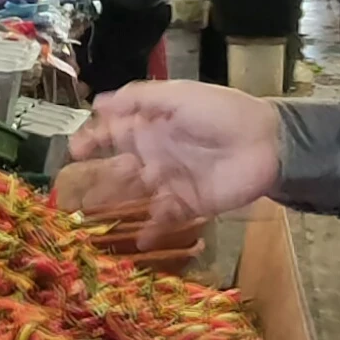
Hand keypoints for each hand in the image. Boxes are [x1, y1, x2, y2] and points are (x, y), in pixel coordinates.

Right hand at [61, 81, 281, 242]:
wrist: (265, 144)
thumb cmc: (221, 113)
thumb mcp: (178, 96)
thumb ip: (139, 99)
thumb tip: (98, 102)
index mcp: (152, 125)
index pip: (113, 132)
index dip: (92, 140)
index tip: (73, 151)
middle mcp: (156, 153)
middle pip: (118, 167)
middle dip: (96, 178)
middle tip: (73, 193)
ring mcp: (171, 180)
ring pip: (135, 195)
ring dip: (115, 205)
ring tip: (92, 220)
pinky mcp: (188, 204)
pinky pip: (164, 219)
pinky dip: (150, 232)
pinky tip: (134, 243)